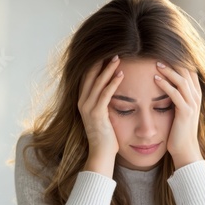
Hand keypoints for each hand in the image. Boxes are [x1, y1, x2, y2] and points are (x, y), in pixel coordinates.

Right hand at [78, 55, 123, 175]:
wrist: (101, 154)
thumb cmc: (105, 137)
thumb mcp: (102, 117)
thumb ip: (103, 104)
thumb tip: (111, 93)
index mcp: (82, 102)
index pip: (87, 78)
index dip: (95, 64)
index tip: (105, 53)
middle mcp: (82, 103)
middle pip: (90, 76)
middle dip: (100, 62)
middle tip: (112, 49)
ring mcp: (88, 108)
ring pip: (98, 83)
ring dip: (108, 69)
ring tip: (118, 57)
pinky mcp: (97, 114)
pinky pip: (105, 94)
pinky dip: (113, 83)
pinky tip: (121, 74)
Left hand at [154, 62, 202, 168]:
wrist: (185, 150)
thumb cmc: (178, 130)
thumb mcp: (178, 110)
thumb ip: (174, 96)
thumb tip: (163, 85)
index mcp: (195, 94)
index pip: (189, 70)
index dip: (178, 59)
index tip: (163, 51)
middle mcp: (196, 96)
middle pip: (186, 71)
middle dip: (173, 60)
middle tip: (157, 52)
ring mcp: (192, 104)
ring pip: (181, 80)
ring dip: (168, 70)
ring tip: (155, 62)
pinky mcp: (185, 112)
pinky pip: (175, 94)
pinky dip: (165, 85)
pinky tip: (155, 79)